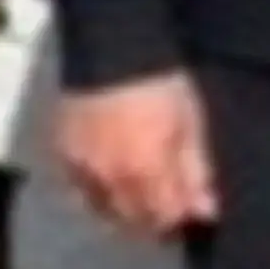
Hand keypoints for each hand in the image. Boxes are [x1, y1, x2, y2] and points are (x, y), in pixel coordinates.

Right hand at [53, 71, 218, 241]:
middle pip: (134, 221)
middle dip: (155, 221)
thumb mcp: (189, 122)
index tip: (191, 212)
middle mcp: (110, 179)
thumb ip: (196, 171)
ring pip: (105, 212)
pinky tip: (112, 186)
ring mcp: (82, 169)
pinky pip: (80, 193)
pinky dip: (98, 197)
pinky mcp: (64, 156)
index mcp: (146, 171)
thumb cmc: (160, 83)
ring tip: (142, 198)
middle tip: (168, 205)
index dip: (180, 220)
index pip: (165, 219)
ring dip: (126, 214)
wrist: (112, 47)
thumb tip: (205, 211)